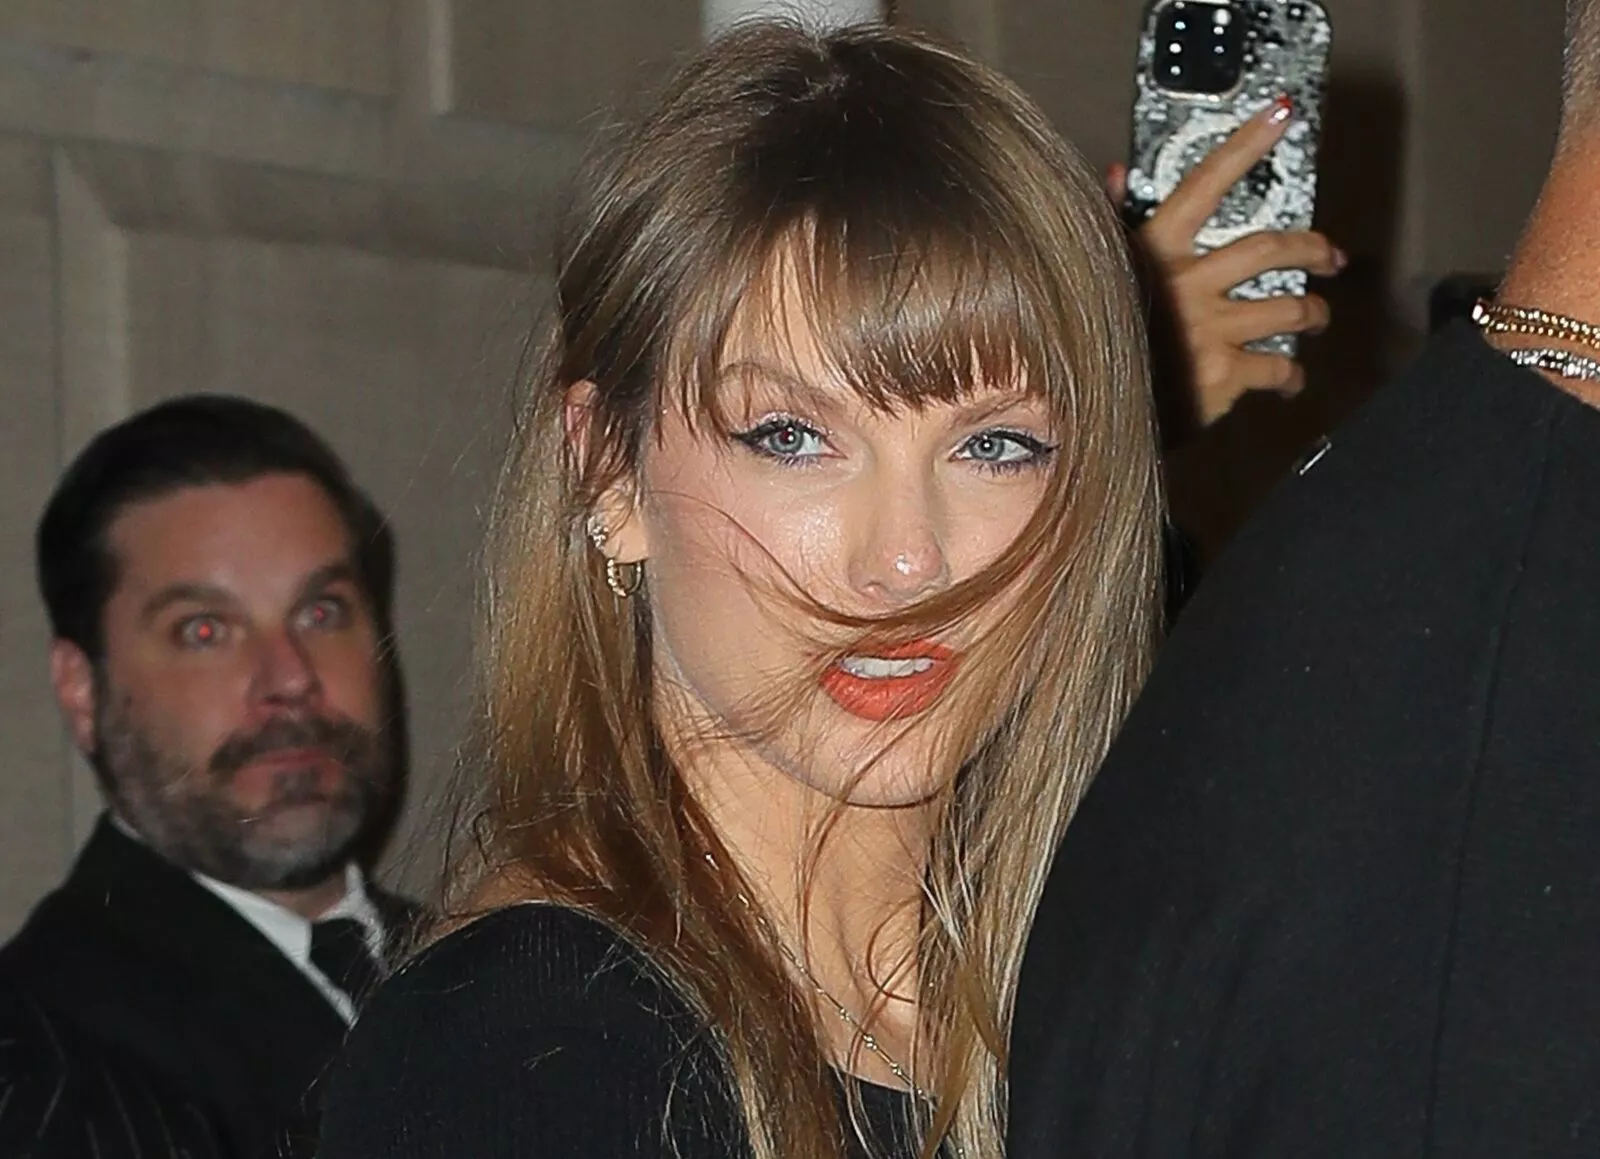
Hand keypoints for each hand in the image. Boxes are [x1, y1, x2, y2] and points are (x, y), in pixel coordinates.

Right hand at [1114, 100, 1345, 425]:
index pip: (1205, 183)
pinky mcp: (1225, 375)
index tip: (1281, 113)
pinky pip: (1277, 367)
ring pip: (1289, 308)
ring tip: (1317, 317)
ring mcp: (1211, 330)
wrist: (1087, 414)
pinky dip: (1291, 375)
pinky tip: (1290, 379)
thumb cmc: (1095, 338)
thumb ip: (1111, 222)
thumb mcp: (1096, 272)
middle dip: (1312, 248)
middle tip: (1328, 256)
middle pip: (1270, 248)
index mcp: (1155, 252)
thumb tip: (1113, 173)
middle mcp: (1189, 283)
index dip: (1246, 143)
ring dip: (1313, 312)